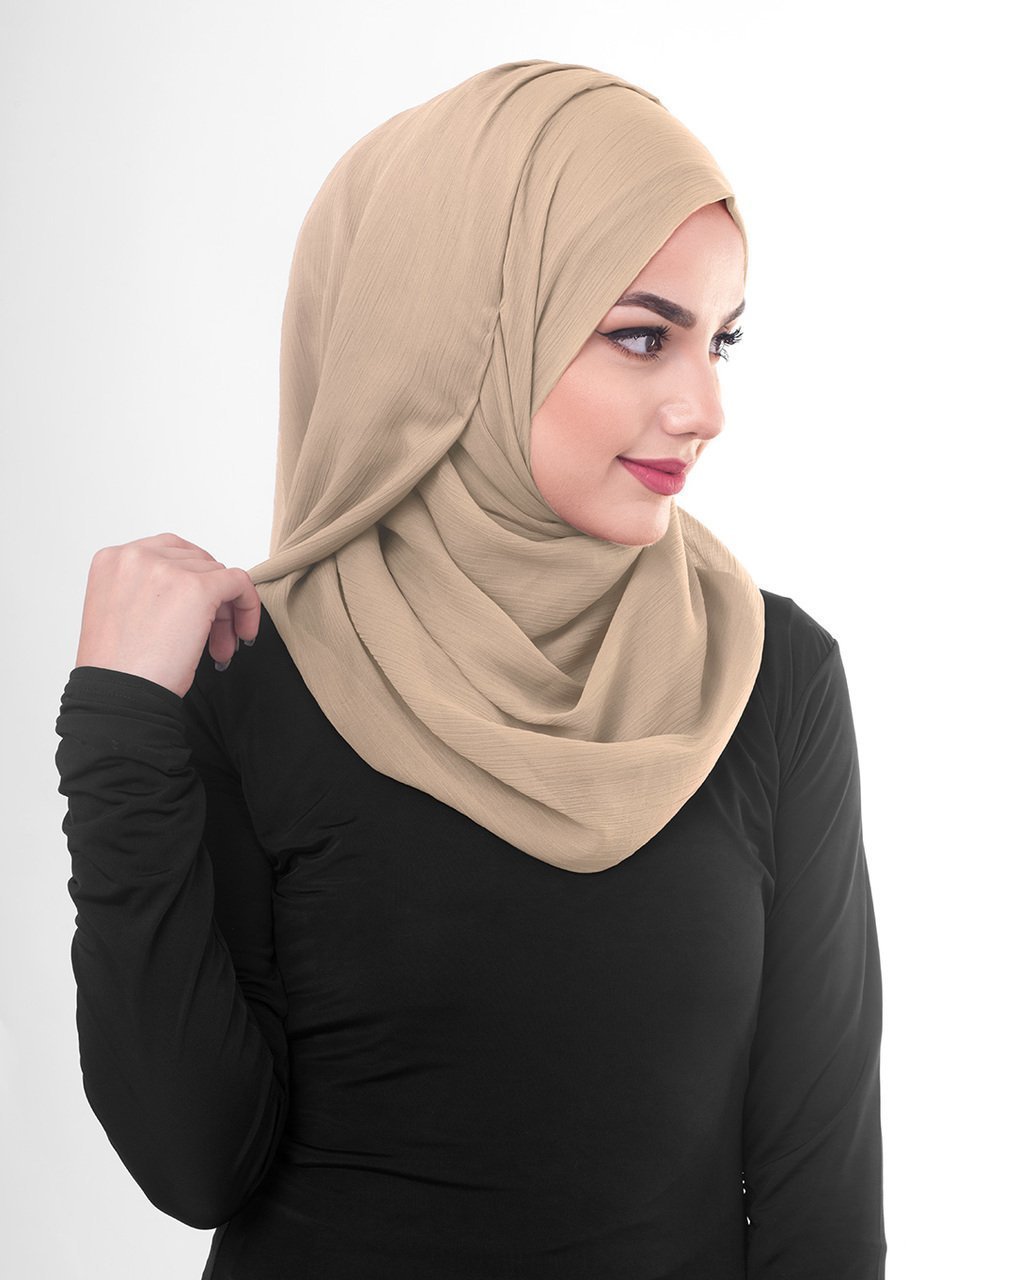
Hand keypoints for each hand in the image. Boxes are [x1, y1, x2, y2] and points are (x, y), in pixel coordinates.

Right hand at [74, 532, 261, 697]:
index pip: (169, 555)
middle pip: (196, 564)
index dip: (190, 582)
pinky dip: (248, 606)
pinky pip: (239, 582)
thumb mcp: (124, 613)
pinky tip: (243, 633)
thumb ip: (149, 590)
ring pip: (218, 575)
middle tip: (215, 636)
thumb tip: (191, 591)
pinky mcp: (197, 587)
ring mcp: (166, 569)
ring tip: (220, 648)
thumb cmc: (120, 669)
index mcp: (113, 561)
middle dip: (210, 600)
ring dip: (226, 614)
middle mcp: (136, 557)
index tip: (196, 612)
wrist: (121, 695)